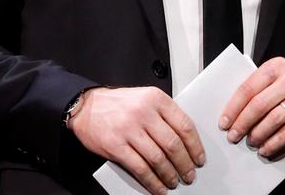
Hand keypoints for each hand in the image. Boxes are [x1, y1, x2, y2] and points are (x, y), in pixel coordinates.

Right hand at [67, 86, 204, 194]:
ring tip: (175, 182)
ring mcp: (129, 130)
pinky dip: (152, 181)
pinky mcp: (116, 146)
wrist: (86, 106)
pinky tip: (158, 187)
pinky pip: (139, 168)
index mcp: (156, 99)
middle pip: (173, 144)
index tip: (199, 158)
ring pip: (158, 158)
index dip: (195, 146)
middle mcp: (144, 113)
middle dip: (184, 163)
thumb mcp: (146, 98)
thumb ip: (165, 114)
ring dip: (169, 174)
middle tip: (190, 174)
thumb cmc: (118, 104)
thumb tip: (186, 140)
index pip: (184, 125)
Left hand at [220, 57, 284, 158]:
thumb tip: (232, 114)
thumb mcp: (275, 76)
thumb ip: (257, 88)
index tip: (224, 123)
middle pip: (260, 105)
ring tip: (251, 141)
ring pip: (274, 120)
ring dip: (258, 135)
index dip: (233, 108)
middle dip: (243, 123)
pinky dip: (275, 143)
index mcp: (277, 66)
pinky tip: (266, 148)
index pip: (249, 88)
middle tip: (234, 136)